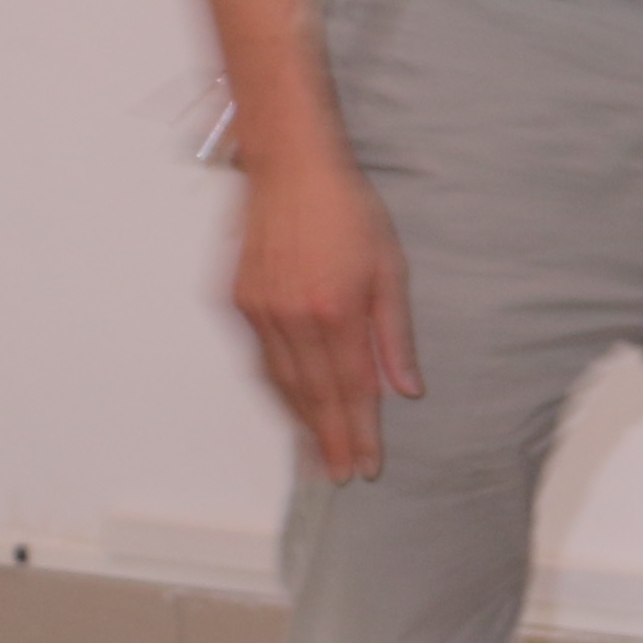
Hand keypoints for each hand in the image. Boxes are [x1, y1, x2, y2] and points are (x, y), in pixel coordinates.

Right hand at [234, 149, 418, 482]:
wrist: (289, 166)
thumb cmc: (346, 210)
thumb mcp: (390, 269)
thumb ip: (395, 334)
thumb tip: (406, 389)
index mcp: (335, 310)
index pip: (350, 390)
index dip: (359, 432)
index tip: (366, 466)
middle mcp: (291, 317)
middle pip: (312, 396)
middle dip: (327, 441)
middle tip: (337, 475)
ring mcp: (258, 311)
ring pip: (279, 384)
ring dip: (297, 424)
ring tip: (313, 456)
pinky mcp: (236, 301)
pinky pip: (258, 359)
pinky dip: (274, 390)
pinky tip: (288, 407)